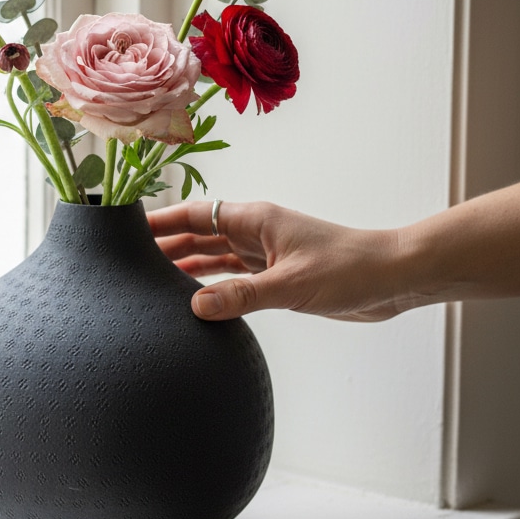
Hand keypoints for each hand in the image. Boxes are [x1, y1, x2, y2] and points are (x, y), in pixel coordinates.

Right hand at [147, 200, 405, 322]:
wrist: (392, 280)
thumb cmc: (350, 269)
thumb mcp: (291, 285)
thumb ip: (242, 295)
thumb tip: (195, 305)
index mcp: (256, 218)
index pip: (196, 213)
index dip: (161, 218)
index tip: (127, 227)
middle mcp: (256, 232)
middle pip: (199, 234)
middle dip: (165, 244)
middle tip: (127, 262)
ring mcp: (265, 255)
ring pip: (213, 257)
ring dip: (185, 267)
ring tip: (149, 282)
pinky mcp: (277, 278)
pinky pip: (232, 279)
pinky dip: (211, 286)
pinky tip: (191, 299)